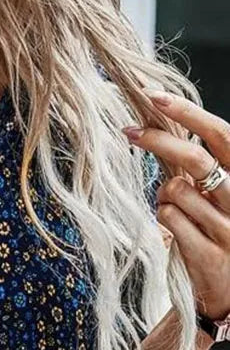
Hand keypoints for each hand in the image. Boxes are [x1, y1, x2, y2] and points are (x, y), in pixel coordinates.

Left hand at [122, 88, 229, 321]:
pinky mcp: (210, 253)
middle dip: (160, 141)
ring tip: (175, 209)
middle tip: (129, 131)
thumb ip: (199, 166)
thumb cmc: (221, 232)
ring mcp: (229, 228)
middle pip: (197, 159)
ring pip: (175, 190)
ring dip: (163, 195)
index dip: (188, 112)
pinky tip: (176, 230)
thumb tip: (160, 123)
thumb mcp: (219, 195)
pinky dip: (163, 219)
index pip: (221, 134)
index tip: (155, 96)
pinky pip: (168, 220)